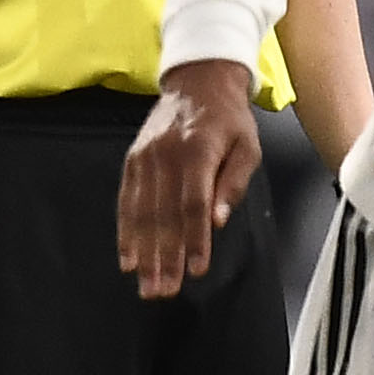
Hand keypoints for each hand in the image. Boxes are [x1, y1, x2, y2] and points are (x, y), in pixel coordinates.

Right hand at [119, 60, 265, 299]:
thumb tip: (218, 221)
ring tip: (146, 285)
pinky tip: (128, 258)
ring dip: (143, 254)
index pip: (193, 205)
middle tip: (163, 291)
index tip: (196, 270)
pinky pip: (126, 202)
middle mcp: (165, 156)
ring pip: (141, 214)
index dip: (194, 240)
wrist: (198, 83)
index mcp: (197, 152)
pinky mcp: (132, 161)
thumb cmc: (230, 120)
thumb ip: (233, 183)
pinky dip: (126, 232)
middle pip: (163, 216)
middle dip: (163, 257)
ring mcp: (145, 159)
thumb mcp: (248, 146)